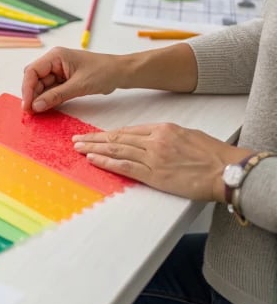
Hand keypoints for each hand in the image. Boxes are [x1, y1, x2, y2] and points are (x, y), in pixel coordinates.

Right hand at [21, 47, 123, 112]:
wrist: (121, 73)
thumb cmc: (103, 72)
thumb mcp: (78, 86)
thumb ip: (55, 96)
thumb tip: (36, 106)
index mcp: (56, 56)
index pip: (32, 71)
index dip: (27, 89)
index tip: (27, 106)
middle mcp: (54, 62)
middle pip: (34, 79)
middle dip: (31, 95)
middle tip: (31, 112)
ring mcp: (58, 71)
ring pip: (41, 86)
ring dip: (39, 98)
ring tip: (38, 112)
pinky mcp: (64, 80)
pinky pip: (51, 90)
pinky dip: (48, 99)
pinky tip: (46, 108)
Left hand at [73, 123, 252, 201]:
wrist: (226, 170)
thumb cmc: (212, 155)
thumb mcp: (187, 135)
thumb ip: (166, 136)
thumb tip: (150, 139)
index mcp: (162, 129)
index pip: (127, 130)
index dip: (107, 133)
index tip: (94, 135)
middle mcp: (154, 141)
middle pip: (116, 138)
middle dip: (93, 139)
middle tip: (76, 139)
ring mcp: (153, 157)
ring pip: (116, 150)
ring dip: (94, 149)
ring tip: (79, 148)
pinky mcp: (154, 174)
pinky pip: (124, 166)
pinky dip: (106, 162)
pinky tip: (93, 160)